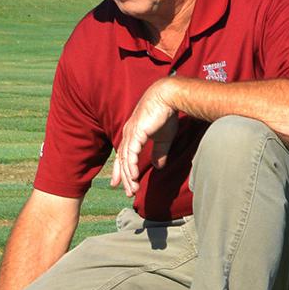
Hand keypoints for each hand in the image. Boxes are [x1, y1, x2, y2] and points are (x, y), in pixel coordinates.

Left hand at [111, 81, 177, 196]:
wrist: (168, 97)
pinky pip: (130, 153)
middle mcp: (128, 134)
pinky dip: (130, 166)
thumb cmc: (165, 114)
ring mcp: (131, 133)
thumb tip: (159, 166)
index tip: (119, 184)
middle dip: (124, 177)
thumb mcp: (163, 138)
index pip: (123, 155)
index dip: (121, 170)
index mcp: (132, 134)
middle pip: (122, 160)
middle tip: (128, 192)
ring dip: (129, 176)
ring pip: (125, 159)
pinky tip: (133, 177)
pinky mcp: (136, 133)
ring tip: (133, 189)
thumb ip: (159, 152)